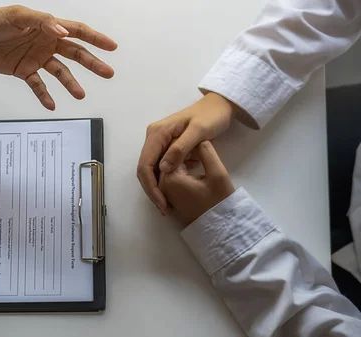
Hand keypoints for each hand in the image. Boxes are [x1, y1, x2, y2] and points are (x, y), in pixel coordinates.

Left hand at [0, 5, 116, 109]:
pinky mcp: (23, 71)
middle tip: (108, 73)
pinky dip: (45, 95)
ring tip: (80, 95)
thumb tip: (62, 33)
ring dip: (71, 83)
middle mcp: (45, 43)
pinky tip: (51, 105)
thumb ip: (41, 22)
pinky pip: (38, 85)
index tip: (112, 47)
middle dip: (92, 63)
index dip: (95, 38)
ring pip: (60, 72)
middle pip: (75, 53)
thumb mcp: (16, 16)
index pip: (77, 31)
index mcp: (46, 26)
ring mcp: (36, 58)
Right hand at [137, 92, 239, 212]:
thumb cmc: (211, 117)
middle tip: (165, 208)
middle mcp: (153, 138)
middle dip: (153, 190)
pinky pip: (161, 167)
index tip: (162, 202)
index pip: (145, 164)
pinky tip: (175, 191)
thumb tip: (162, 169)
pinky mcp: (166, 147)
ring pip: (152, 170)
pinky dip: (166, 180)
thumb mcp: (199, 131)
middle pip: (145, 169)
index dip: (151, 186)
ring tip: (169, 204)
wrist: (219, 106)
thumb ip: (180, 149)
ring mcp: (159, 142)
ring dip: (158, 187)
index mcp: (157, 133)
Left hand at [158, 141, 234, 223]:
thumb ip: (206, 151)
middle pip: (169, 156)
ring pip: (171, 163)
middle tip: (201, 148)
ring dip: (184, 157)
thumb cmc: (220, 200)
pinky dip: (182, 166)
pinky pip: (172, 172)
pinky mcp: (169, 193)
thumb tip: (197, 138)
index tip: (202, 139)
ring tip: (200, 156)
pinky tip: (196, 165)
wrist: (221, 225)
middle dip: (185, 149)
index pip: (174, 149)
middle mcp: (162, 184)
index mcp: (169, 178)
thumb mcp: (218, 173)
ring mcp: (164, 190)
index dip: (188, 141)